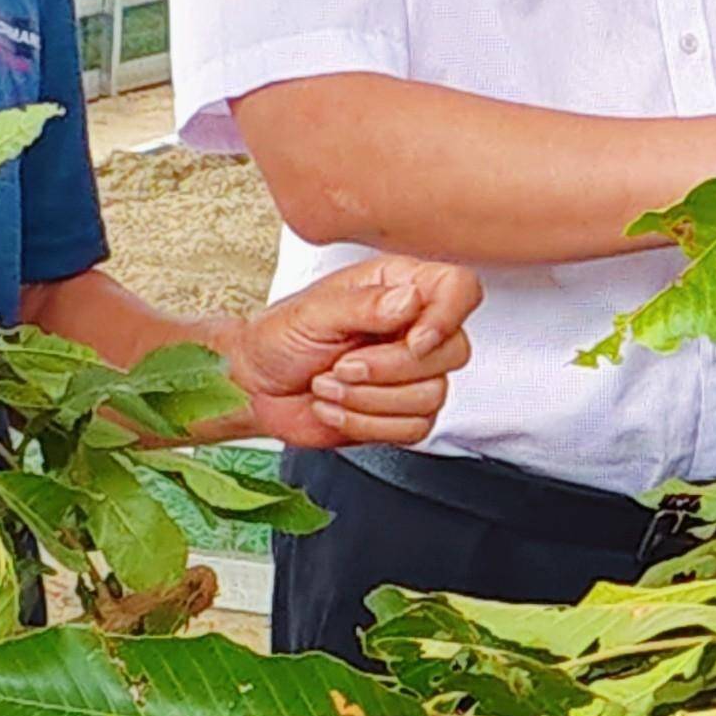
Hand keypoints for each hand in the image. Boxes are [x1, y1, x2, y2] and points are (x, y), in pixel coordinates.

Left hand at [224, 254, 480, 449]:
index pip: (460, 290)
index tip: (413, 339)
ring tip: (329, 385)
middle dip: (390, 369)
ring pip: (433, 396)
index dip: (448, 316)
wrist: (254, 386)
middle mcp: (414, 328)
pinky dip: (366, 423)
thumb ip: (365, 304)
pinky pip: (415, 428)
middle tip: (342, 365)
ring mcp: (413, 373)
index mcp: (399, 287)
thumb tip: (411, 300)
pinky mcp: (403, 413)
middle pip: (454, 351)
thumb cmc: (278, 338)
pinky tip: (336, 407)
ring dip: (368, 399)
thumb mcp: (313, 312)